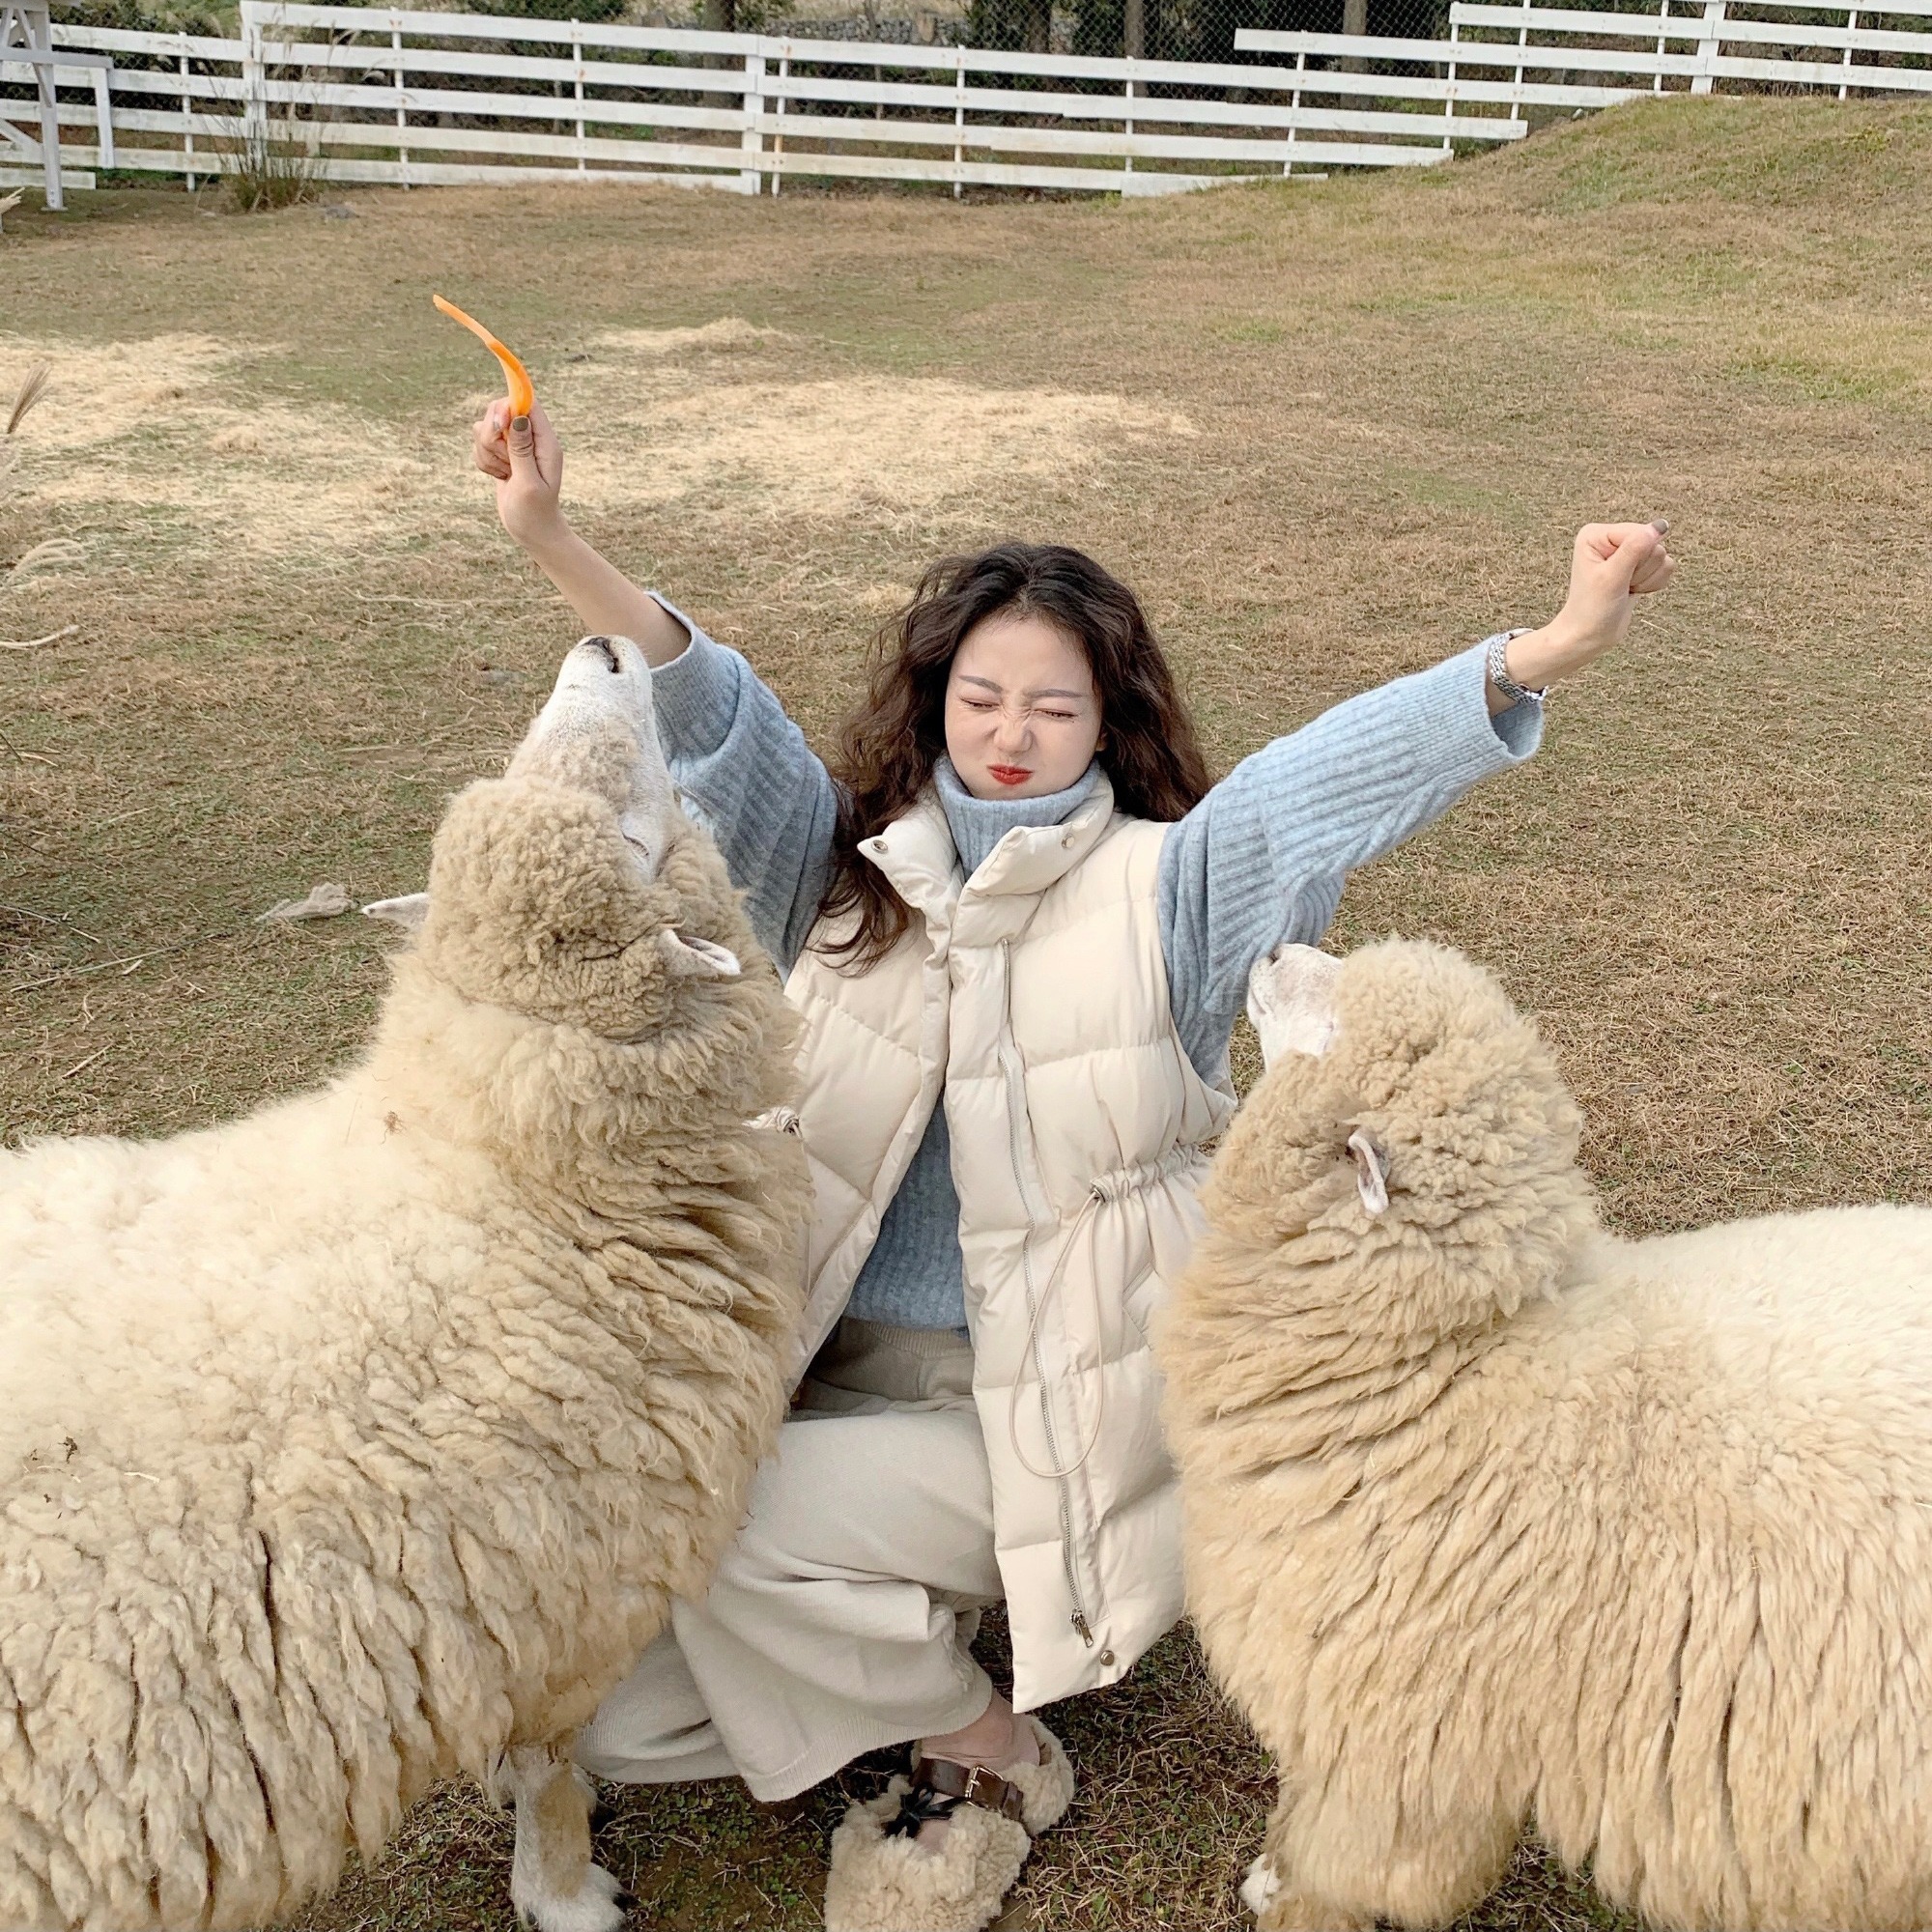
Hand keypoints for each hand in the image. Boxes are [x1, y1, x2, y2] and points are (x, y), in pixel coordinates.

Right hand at [472, 397, 564, 552]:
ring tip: (504, 474)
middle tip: (503, 460)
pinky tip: (499, 477)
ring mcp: (515, 446)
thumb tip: (518, 417)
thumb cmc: (535, 512)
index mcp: (546, 442)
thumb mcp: (528, 483)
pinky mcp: (502, 455)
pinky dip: (484, 462)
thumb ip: (522, 450)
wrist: (533, 532)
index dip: (507, 407)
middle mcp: (531, 439)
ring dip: (487, 452)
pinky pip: (480, 446)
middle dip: (492, 434)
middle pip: (499, 410)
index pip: (527, 403)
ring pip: (484, 428)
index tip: (500, 427)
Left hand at [1502, 520, 1675, 695]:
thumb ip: (1635, 548)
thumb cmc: (1591, 609)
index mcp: (1597, 534)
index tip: (1616, 576)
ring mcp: (1627, 551)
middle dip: (1642, 570)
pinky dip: (1653, 583)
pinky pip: (1666, 566)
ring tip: (1624, 588)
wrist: (1589, 635)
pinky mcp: (1639, 565)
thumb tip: (1660, 525)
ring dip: (1647, 578)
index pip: (1640, 532)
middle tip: (1620, 584)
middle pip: (1653, 544)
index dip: (1636, 558)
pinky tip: (1633, 590)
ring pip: (1662, 556)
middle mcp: (1611, 538)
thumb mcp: (1612, 577)